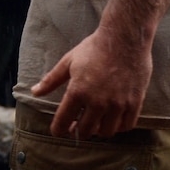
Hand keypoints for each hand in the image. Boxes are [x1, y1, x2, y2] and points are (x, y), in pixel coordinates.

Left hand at [33, 23, 153, 138]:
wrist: (125, 37)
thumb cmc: (95, 48)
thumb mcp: (68, 62)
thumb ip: (51, 80)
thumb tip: (34, 92)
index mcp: (78, 92)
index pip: (63, 122)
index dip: (58, 130)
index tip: (59, 130)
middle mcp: (97, 102)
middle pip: (86, 131)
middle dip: (79, 131)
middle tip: (78, 125)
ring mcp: (117, 104)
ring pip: (107, 132)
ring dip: (99, 130)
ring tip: (97, 121)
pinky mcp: (134, 102)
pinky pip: (126, 125)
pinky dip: (119, 126)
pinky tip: (114, 119)